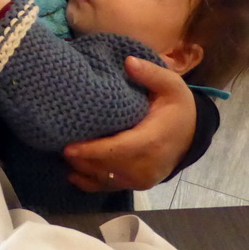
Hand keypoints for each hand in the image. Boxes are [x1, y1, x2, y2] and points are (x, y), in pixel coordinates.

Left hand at [63, 57, 195, 191]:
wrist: (192, 134)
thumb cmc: (177, 107)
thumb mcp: (171, 85)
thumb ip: (150, 73)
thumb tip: (128, 62)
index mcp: (153, 141)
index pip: (118, 151)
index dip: (92, 151)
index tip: (68, 147)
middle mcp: (147, 166)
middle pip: (108, 167)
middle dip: (82, 160)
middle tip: (57, 146)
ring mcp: (143, 180)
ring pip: (107, 179)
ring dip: (83, 170)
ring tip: (61, 156)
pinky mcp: (138, 185)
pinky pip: (111, 187)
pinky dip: (90, 183)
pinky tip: (73, 175)